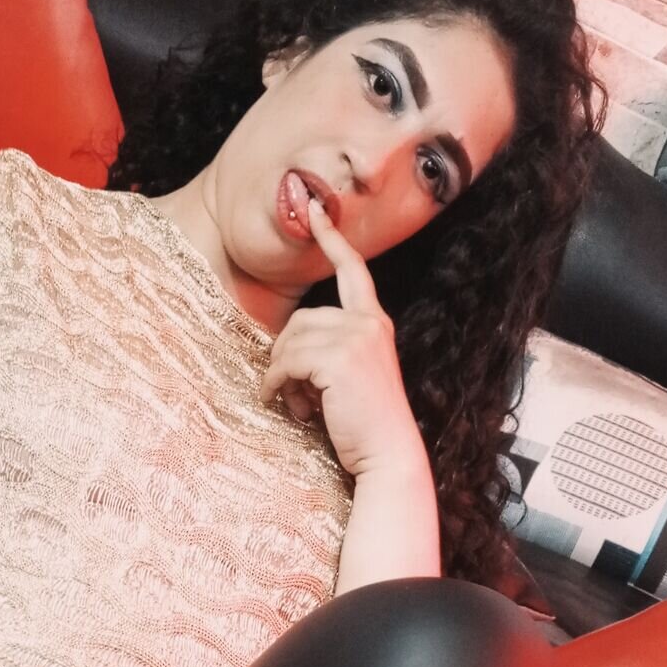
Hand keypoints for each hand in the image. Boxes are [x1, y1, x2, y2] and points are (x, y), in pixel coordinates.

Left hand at [259, 198, 425, 477]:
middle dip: (286, 355)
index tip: (314, 209)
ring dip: (282, 376)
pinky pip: (286, 362)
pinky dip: (277, 385)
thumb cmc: (364, 423)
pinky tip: (286, 405)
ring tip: (298, 403)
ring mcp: (356, 338)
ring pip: (290, 341)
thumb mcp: (351, 375)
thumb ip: (330, 349)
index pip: (353, 271)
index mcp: (374, 323)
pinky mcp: (339, 358)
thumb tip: (289, 348)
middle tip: (294, 391)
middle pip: (301, 319)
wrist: (388, 456)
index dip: (332, 240)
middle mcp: (369, 323)